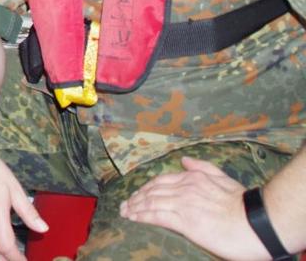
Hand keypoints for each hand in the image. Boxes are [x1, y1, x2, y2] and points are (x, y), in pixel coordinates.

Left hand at [120, 156, 269, 260]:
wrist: (257, 222)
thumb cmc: (244, 204)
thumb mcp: (223, 178)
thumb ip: (202, 167)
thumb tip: (184, 160)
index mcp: (193, 178)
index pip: (162, 180)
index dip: (147, 187)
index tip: (137, 194)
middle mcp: (185, 188)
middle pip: (152, 191)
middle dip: (136, 197)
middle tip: (125, 204)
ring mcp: (183, 204)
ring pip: (151, 202)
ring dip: (135, 207)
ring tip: (125, 212)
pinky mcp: (184, 221)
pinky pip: (156, 216)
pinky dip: (141, 216)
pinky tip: (133, 218)